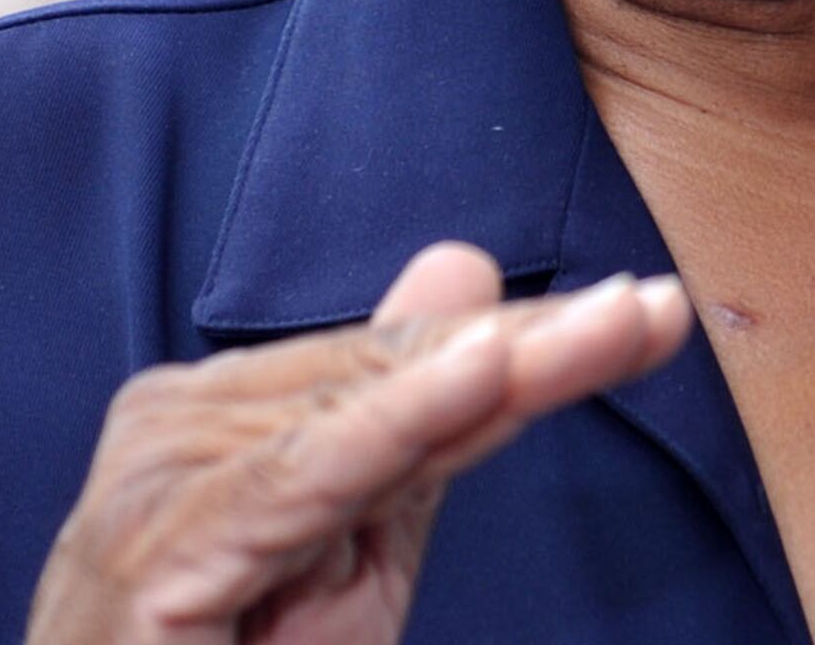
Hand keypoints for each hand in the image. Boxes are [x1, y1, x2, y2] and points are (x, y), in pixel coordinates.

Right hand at [23, 242, 694, 644]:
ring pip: (364, 410)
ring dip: (501, 371)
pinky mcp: (160, 546)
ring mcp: (157, 477)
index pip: (396, 363)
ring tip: (614, 327)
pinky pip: (302, 475)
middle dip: (534, 346)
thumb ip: (410, 423)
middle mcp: (175, 422)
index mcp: (216, 412)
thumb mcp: (352, 553)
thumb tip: (463, 261)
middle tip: (657, 311)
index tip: (650, 315)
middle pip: (388, 373)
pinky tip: (485, 372)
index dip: (528, 338)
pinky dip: (397, 423)